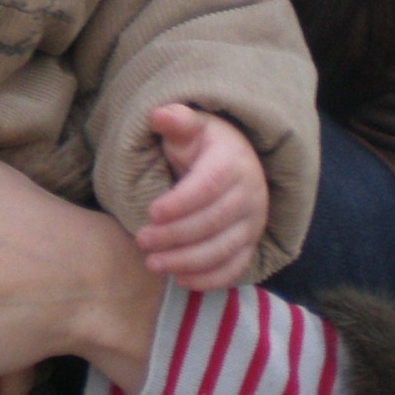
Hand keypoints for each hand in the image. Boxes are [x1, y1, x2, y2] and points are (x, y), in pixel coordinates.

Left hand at [136, 104, 268, 289]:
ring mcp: (253, 223)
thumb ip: (176, 121)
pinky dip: (209, 279)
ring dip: (186, 261)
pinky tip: (180, 280)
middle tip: (141, 239)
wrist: (236, 162)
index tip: (150, 212)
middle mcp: (250, 195)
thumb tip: (157, 115)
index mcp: (233, 163)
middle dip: (174, 235)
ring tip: (151, 263)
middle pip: (213, 222)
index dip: (180, 203)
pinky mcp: (250, 244)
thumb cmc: (204, 145)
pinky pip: (235, 268)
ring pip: (223, 249)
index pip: (209, 187)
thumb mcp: (190, 128)